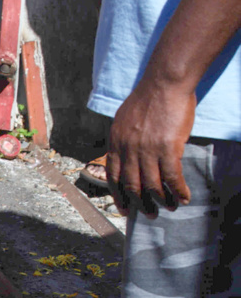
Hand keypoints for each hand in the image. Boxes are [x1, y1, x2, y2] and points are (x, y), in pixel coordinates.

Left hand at [106, 77, 195, 217]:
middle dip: (140, 203)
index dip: (119, 195)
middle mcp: (128, 148)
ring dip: (161, 200)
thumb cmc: (147, 99)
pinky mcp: (167, 147)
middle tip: (149, 214)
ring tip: (169, 208)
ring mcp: (147, 149)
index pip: (113, 176)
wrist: (163, 83)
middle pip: (132, 184)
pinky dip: (178, 190)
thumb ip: (124, 139)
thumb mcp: (124, 120)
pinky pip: (172, 176)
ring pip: (152, 184)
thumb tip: (128, 155)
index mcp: (116, 142)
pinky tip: (184, 197)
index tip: (124, 208)